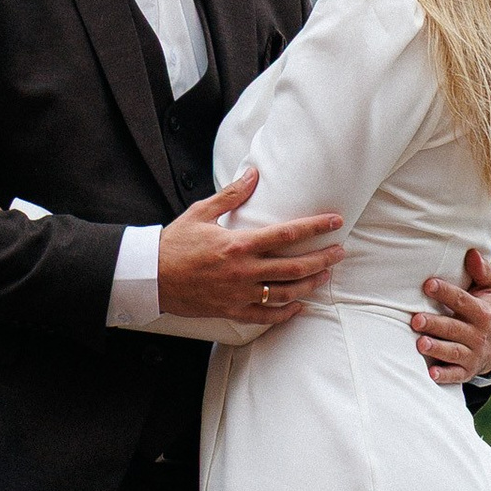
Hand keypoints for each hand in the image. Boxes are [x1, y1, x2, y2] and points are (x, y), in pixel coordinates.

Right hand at [159, 164, 345, 324]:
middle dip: (322, 259)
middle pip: (295, 267)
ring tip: (325, 275)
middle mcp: (244, 271)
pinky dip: (285, 313)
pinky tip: (299, 306)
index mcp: (239, 244)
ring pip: (285, 292)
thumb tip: (254, 174)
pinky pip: (265, 316)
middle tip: (340, 252)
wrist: (150, 276)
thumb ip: (232, 196)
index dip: (316, 227)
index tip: (336, 222)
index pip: (288, 234)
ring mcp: (239, 294)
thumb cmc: (175, 242)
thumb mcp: (201, 212)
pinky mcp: (231, 310)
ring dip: (310, 284)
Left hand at [414, 245, 490, 388]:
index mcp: (483, 312)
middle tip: (416, 319)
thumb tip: (472, 253)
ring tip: (420, 343)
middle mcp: (478, 334)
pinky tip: (431, 374)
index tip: (428, 284)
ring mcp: (472, 354)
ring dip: (437, 349)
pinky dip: (444, 376)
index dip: (446, 293)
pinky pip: (455, 375)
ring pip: (453, 352)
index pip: (463, 302)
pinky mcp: (466, 371)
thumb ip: (484, 271)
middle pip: (455, 328)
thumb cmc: (488, 307)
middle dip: (436, 324)